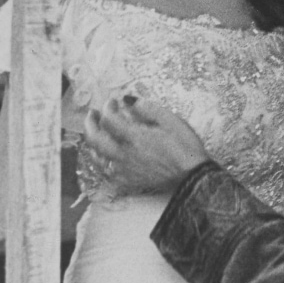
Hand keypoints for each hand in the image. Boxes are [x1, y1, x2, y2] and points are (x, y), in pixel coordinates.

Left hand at [82, 96, 212, 194]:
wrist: (192, 176)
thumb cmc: (184, 146)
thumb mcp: (170, 120)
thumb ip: (148, 109)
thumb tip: (130, 101)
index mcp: (134, 137)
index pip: (110, 119)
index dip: (109, 107)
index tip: (114, 101)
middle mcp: (124, 154)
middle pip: (95, 138)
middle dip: (90, 123)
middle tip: (93, 114)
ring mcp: (124, 170)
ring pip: (97, 156)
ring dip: (92, 142)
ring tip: (94, 133)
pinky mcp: (128, 181)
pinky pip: (106, 172)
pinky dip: (101, 161)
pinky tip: (104, 156)